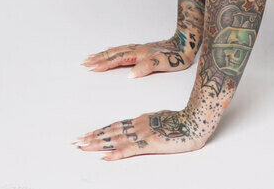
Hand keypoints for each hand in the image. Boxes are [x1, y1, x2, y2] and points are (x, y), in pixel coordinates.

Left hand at [73, 110, 205, 158]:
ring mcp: (144, 134)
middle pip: (112, 131)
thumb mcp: (164, 118)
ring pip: (116, 139)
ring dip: (99, 143)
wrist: (196, 120)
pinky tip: (106, 156)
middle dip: (93, 137)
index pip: (116, 126)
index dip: (101, 130)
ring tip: (83, 146)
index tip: (87, 134)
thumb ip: (151, 122)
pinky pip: (130, 149)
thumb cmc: (185, 120)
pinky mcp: (150, 143)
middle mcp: (139, 125)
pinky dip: (116, 153)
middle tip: (77, 141)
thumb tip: (140, 123)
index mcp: (143, 119)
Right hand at [82, 39, 192, 77]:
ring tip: (93, 56)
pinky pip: (124, 49)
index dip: (104, 64)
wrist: (188, 42)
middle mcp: (138, 50)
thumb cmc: (178, 55)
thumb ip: (147, 68)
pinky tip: (113, 50)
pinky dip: (115, 50)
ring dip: (105, 54)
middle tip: (85, 62)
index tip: (91, 67)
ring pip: (118, 50)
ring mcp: (141, 48)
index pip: (118, 59)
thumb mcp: (164, 64)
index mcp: (140, 54)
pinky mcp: (145, 49)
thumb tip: (130, 75)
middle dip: (99, 58)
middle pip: (115, 53)